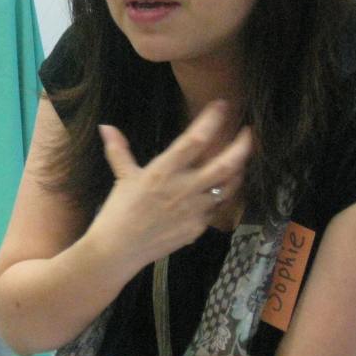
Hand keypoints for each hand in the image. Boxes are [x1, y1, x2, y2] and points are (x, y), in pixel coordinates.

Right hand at [89, 101, 251, 266]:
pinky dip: (225, 193)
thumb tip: (106, 127)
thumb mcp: (121, 177)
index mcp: (163, 171)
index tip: (222, 105)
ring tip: (242, 157)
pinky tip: (225, 186)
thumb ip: (119, 150)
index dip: (212, 120)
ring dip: (239, 169)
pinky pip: (218, 207)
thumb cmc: (118, 212)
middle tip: (250, 131)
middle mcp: (184, 189)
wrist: (118, 250)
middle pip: (225, 164)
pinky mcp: (198, 227)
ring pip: (229, 186)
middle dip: (242, 145)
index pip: (195, 140)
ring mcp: (195, 210)